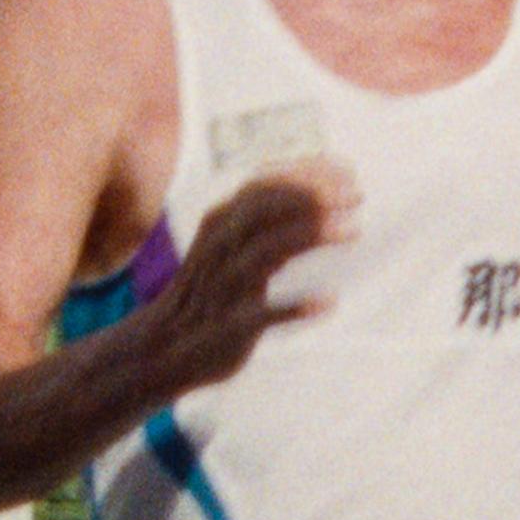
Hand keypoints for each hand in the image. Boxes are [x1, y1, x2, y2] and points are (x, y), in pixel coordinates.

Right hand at [139, 160, 358, 393]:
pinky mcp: (229, 324)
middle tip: (355, 195)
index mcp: (220, 222)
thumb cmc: (209, 291)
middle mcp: (220, 246)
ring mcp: (224, 285)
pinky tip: (329, 302)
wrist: (164, 347)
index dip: (307, 174)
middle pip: (265, 209)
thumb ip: (266, 219)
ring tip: (353, 231)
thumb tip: (318, 191)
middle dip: (312, 196)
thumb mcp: (229, 244)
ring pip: (266, 251)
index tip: (348, 172)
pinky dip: (295, 307)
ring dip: (310, 235)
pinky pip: (263, 314)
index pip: (264, 185)